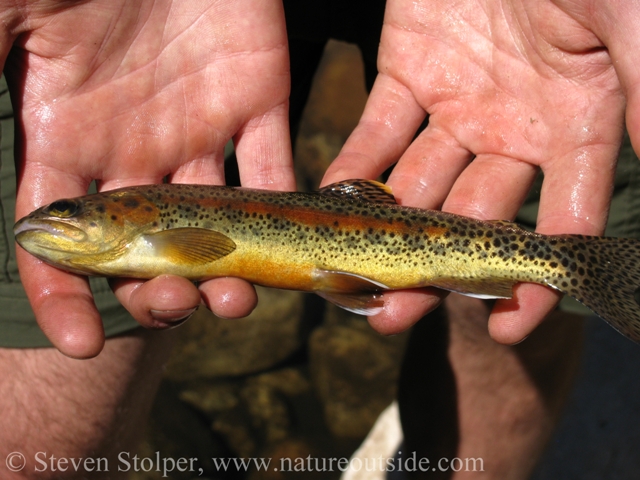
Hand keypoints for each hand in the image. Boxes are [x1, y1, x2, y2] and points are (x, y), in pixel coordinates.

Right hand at [5, 0, 293, 356]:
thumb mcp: (6, 15)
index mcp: (69, 137)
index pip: (60, 238)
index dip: (63, 294)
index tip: (81, 342)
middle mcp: (136, 148)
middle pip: (149, 244)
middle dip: (161, 288)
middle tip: (178, 306)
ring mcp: (199, 130)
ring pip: (217, 221)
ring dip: (229, 267)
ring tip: (239, 299)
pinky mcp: (258, 100)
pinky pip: (276, 166)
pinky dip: (288, 205)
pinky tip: (292, 242)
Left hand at [324, 0, 637, 342]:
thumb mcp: (632, 23)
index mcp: (578, 124)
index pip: (559, 223)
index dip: (535, 279)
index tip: (504, 326)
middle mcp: (517, 128)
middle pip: (472, 218)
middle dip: (434, 268)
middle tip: (393, 315)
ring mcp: (460, 103)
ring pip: (417, 185)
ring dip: (383, 231)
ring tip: (347, 275)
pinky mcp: (408, 70)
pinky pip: (376, 131)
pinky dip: (352, 168)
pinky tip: (326, 206)